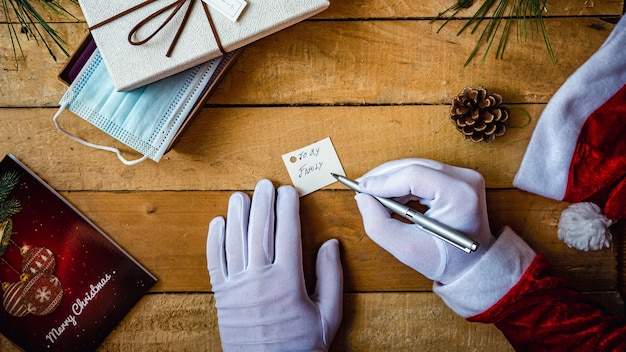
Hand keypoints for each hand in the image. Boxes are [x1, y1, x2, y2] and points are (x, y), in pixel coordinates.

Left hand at [207, 179, 342, 350]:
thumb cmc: (301, 346)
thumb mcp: (328, 316)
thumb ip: (331, 277)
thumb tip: (331, 244)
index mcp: (288, 281)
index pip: (288, 232)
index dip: (288, 208)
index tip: (290, 191)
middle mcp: (260, 278)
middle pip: (260, 230)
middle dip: (263, 203)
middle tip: (265, 184)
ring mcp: (237, 286)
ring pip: (236, 241)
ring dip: (237, 215)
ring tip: (240, 196)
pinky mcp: (222, 296)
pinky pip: (216, 261)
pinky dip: (215, 240)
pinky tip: (218, 223)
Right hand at [354, 158, 494, 283]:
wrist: (473, 264)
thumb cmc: (445, 260)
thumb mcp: (406, 250)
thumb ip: (378, 224)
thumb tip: (362, 197)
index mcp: (460, 196)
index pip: (414, 175)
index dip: (384, 181)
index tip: (361, 190)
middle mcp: (465, 180)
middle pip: (413, 166)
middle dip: (384, 177)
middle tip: (361, 190)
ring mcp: (463, 176)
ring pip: (415, 166)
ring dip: (391, 180)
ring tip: (374, 197)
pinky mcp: (457, 177)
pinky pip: (422, 171)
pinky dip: (402, 182)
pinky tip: (390, 196)